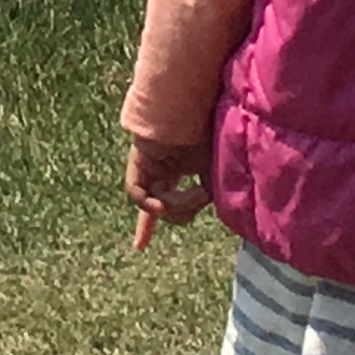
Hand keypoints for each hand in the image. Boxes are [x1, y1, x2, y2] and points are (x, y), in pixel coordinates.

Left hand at [126, 135, 207, 250]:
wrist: (197, 108)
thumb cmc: (212, 134)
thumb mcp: (218, 174)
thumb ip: (213, 196)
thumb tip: (210, 210)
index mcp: (184, 167)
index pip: (174, 197)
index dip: (163, 220)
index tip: (139, 246)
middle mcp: (164, 166)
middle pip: (154, 205)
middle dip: (155, 221)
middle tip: (160, 226)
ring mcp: (150, 164)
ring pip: (156, 203)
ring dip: (178, 205)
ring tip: (198, 194)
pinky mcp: (140, 160)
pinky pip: (137, 193)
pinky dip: (148, 206)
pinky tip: (161, 205)